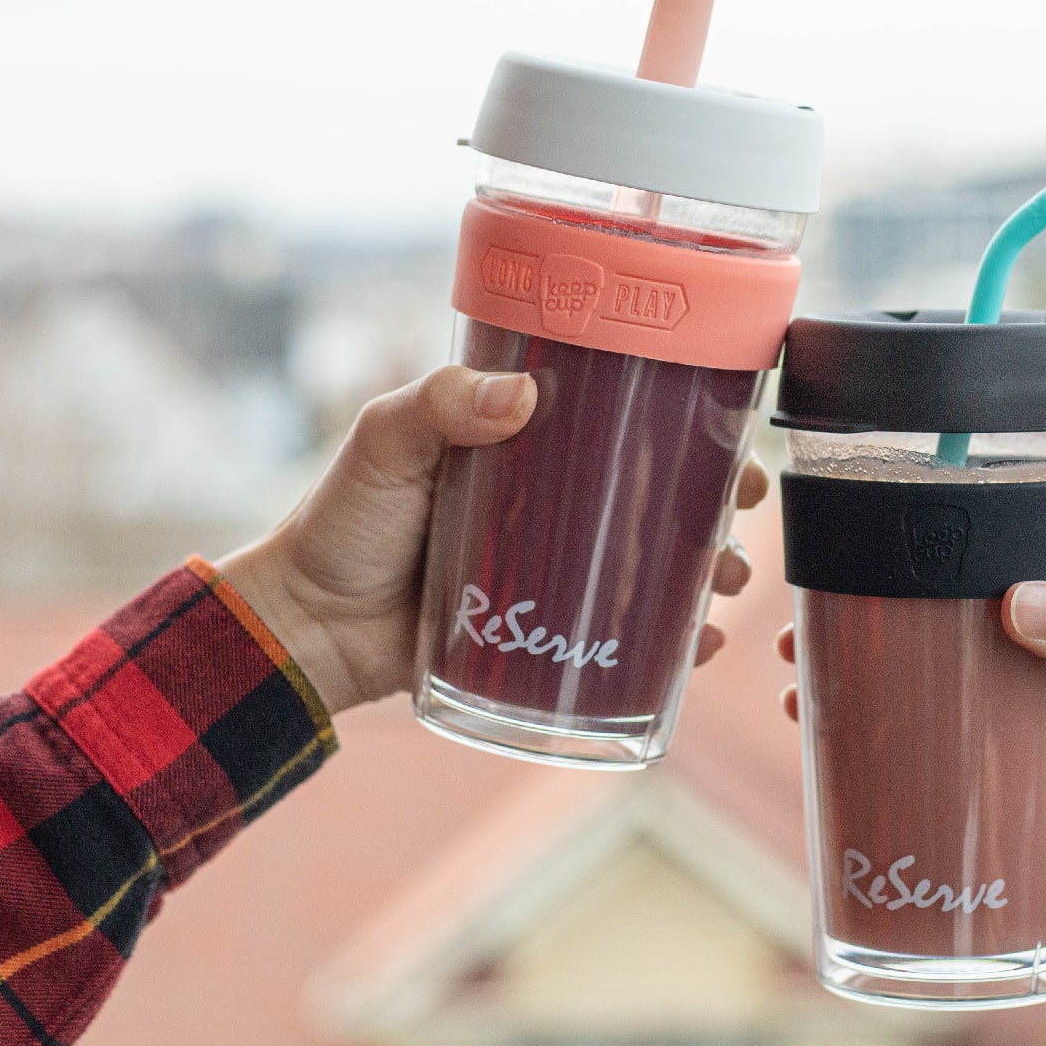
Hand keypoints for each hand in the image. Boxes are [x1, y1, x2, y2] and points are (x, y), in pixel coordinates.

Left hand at [218, 366, 766, 714]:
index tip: (735, 438)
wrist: (305, 628)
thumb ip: (440, 405)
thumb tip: (523, 395)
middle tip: (739, 521)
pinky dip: (671, 647)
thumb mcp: (385, 443)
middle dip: (720, 511)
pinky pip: (627, 642)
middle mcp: (558, 505)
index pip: (630, 426)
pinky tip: (695, 650)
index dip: (695, 429)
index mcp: (532, 445)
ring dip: (709, 577)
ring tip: (723, 588)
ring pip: (659, 571)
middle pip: (664, 500)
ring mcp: (558, 574)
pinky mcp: (549, 637)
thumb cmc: (341, 524)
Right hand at [777, 514, 1045, 854]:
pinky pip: (957, 697)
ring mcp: (1044, 648)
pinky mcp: (1036, 710)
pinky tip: (856, 727)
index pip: (993, 499)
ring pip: (939, 636)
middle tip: (804, 618)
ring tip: (806, 677)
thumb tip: (1015, 605)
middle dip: (873, 590)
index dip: (918, 509)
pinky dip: (907, 706)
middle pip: (943, 572)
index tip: (847, 527)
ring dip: (878, 652)